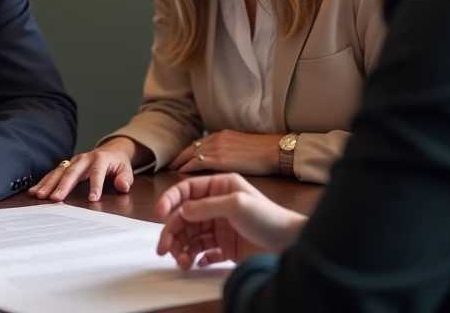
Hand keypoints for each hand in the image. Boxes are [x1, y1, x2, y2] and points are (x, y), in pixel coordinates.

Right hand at [29, 138, 143, 201]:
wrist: (110, 150)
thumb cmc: (117, 163)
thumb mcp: (126, 169)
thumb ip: (125, 178)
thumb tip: (122, 186)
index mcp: (100, 159)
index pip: (97, 173)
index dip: (95, 186)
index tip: (92, 199)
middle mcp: (84, 158)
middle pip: (73, 172)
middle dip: (63, 186)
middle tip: (56, 199)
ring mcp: (73, 161)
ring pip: (59, 172)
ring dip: (48, 184)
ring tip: (39, 195)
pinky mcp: (66, 166)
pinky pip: (53, 174)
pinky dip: (43, 182)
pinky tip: (34, 191)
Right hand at [154, 173, 305, 269]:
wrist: (290, 245)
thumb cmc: (270, 219)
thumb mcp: (236, 205)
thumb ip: (206, 206)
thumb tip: (182, 210)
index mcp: (220, 188)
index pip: (187, 190)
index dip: (170, 201)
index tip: (159, 214)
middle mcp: (218, 206)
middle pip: (184, 216)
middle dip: (172, 232)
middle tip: (164, 248)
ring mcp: (220, 226)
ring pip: (191, 235)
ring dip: (181, 248)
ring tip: (182, 261)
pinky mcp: (225, 246)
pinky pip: (202, 251)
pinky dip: (195, 257)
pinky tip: (195, 262)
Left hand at [169, 130, 280, 175]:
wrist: (272, 151)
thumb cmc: (263, 153)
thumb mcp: (243, 147)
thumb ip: (229, 150)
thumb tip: (223, 159)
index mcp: (222, 135)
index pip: (200, 143)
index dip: (189, 151)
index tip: (181, 158)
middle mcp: (216, 139)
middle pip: (191, 147)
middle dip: (179, 156)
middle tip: (170, 165)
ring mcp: (216, 148)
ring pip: (191, 154)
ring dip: (180, 162)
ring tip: (172, 171)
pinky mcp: (219, 159)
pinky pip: (196, 162)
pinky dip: (186, 168)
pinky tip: (180, 174)